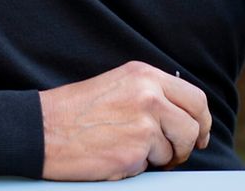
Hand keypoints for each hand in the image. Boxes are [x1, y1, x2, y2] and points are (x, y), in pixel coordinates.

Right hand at [39, 60, 211, 180]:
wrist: (42, 129)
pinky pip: (150, 167)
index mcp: (145, 76)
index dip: (202, 121)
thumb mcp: (119, 85)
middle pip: (193, 126)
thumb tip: (183, 115)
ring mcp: (143, 125)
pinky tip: (114, 155)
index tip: (200, 133)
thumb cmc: (76, 110)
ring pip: (174, 150)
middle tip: (175, 153)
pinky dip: (137, 166)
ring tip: (129, 149)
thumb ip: (152, 93)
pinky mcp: (133, 153)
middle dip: (188, 144)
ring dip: (159, 157)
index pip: (195, 98)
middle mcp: (149, 96)